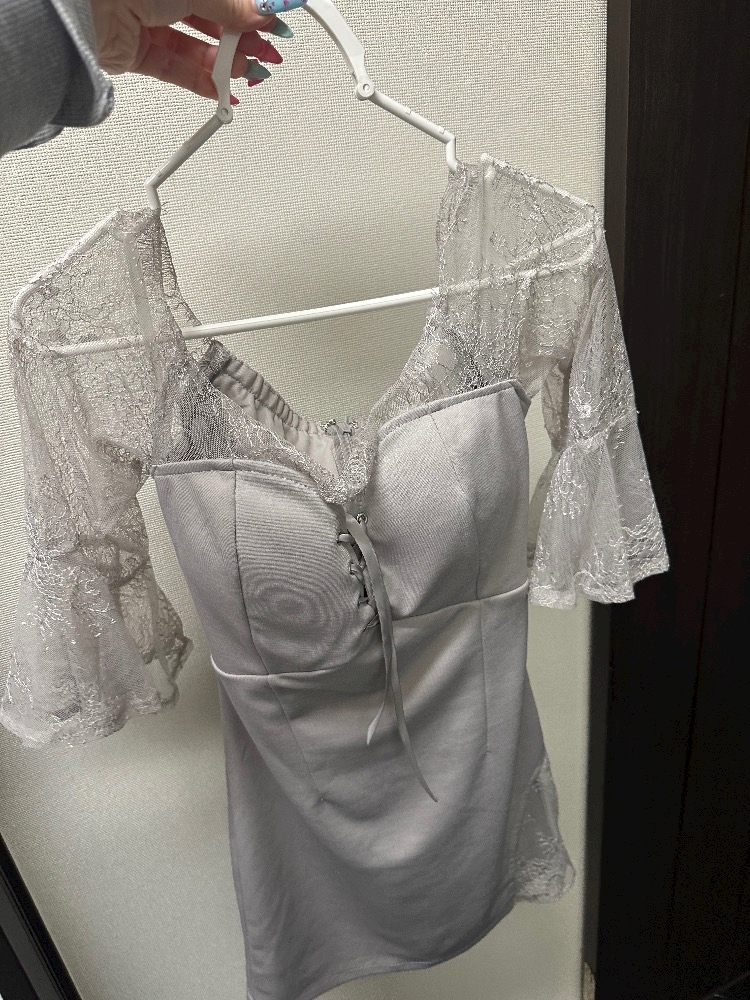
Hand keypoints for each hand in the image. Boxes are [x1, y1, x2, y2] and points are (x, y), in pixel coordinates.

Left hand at [89, 0, 292, 100]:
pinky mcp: (135, 51)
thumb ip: (232, 6)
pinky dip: (200, 82)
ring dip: (224, 64)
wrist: (81, 8)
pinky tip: (221, 92)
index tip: (275, 24)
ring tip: (245, 73)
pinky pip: (175, 69)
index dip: (252, 11)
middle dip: (242, 40)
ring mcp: (147, 21)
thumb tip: (265, 12)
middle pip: (213, 21)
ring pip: (196, 47)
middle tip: (265, 54)